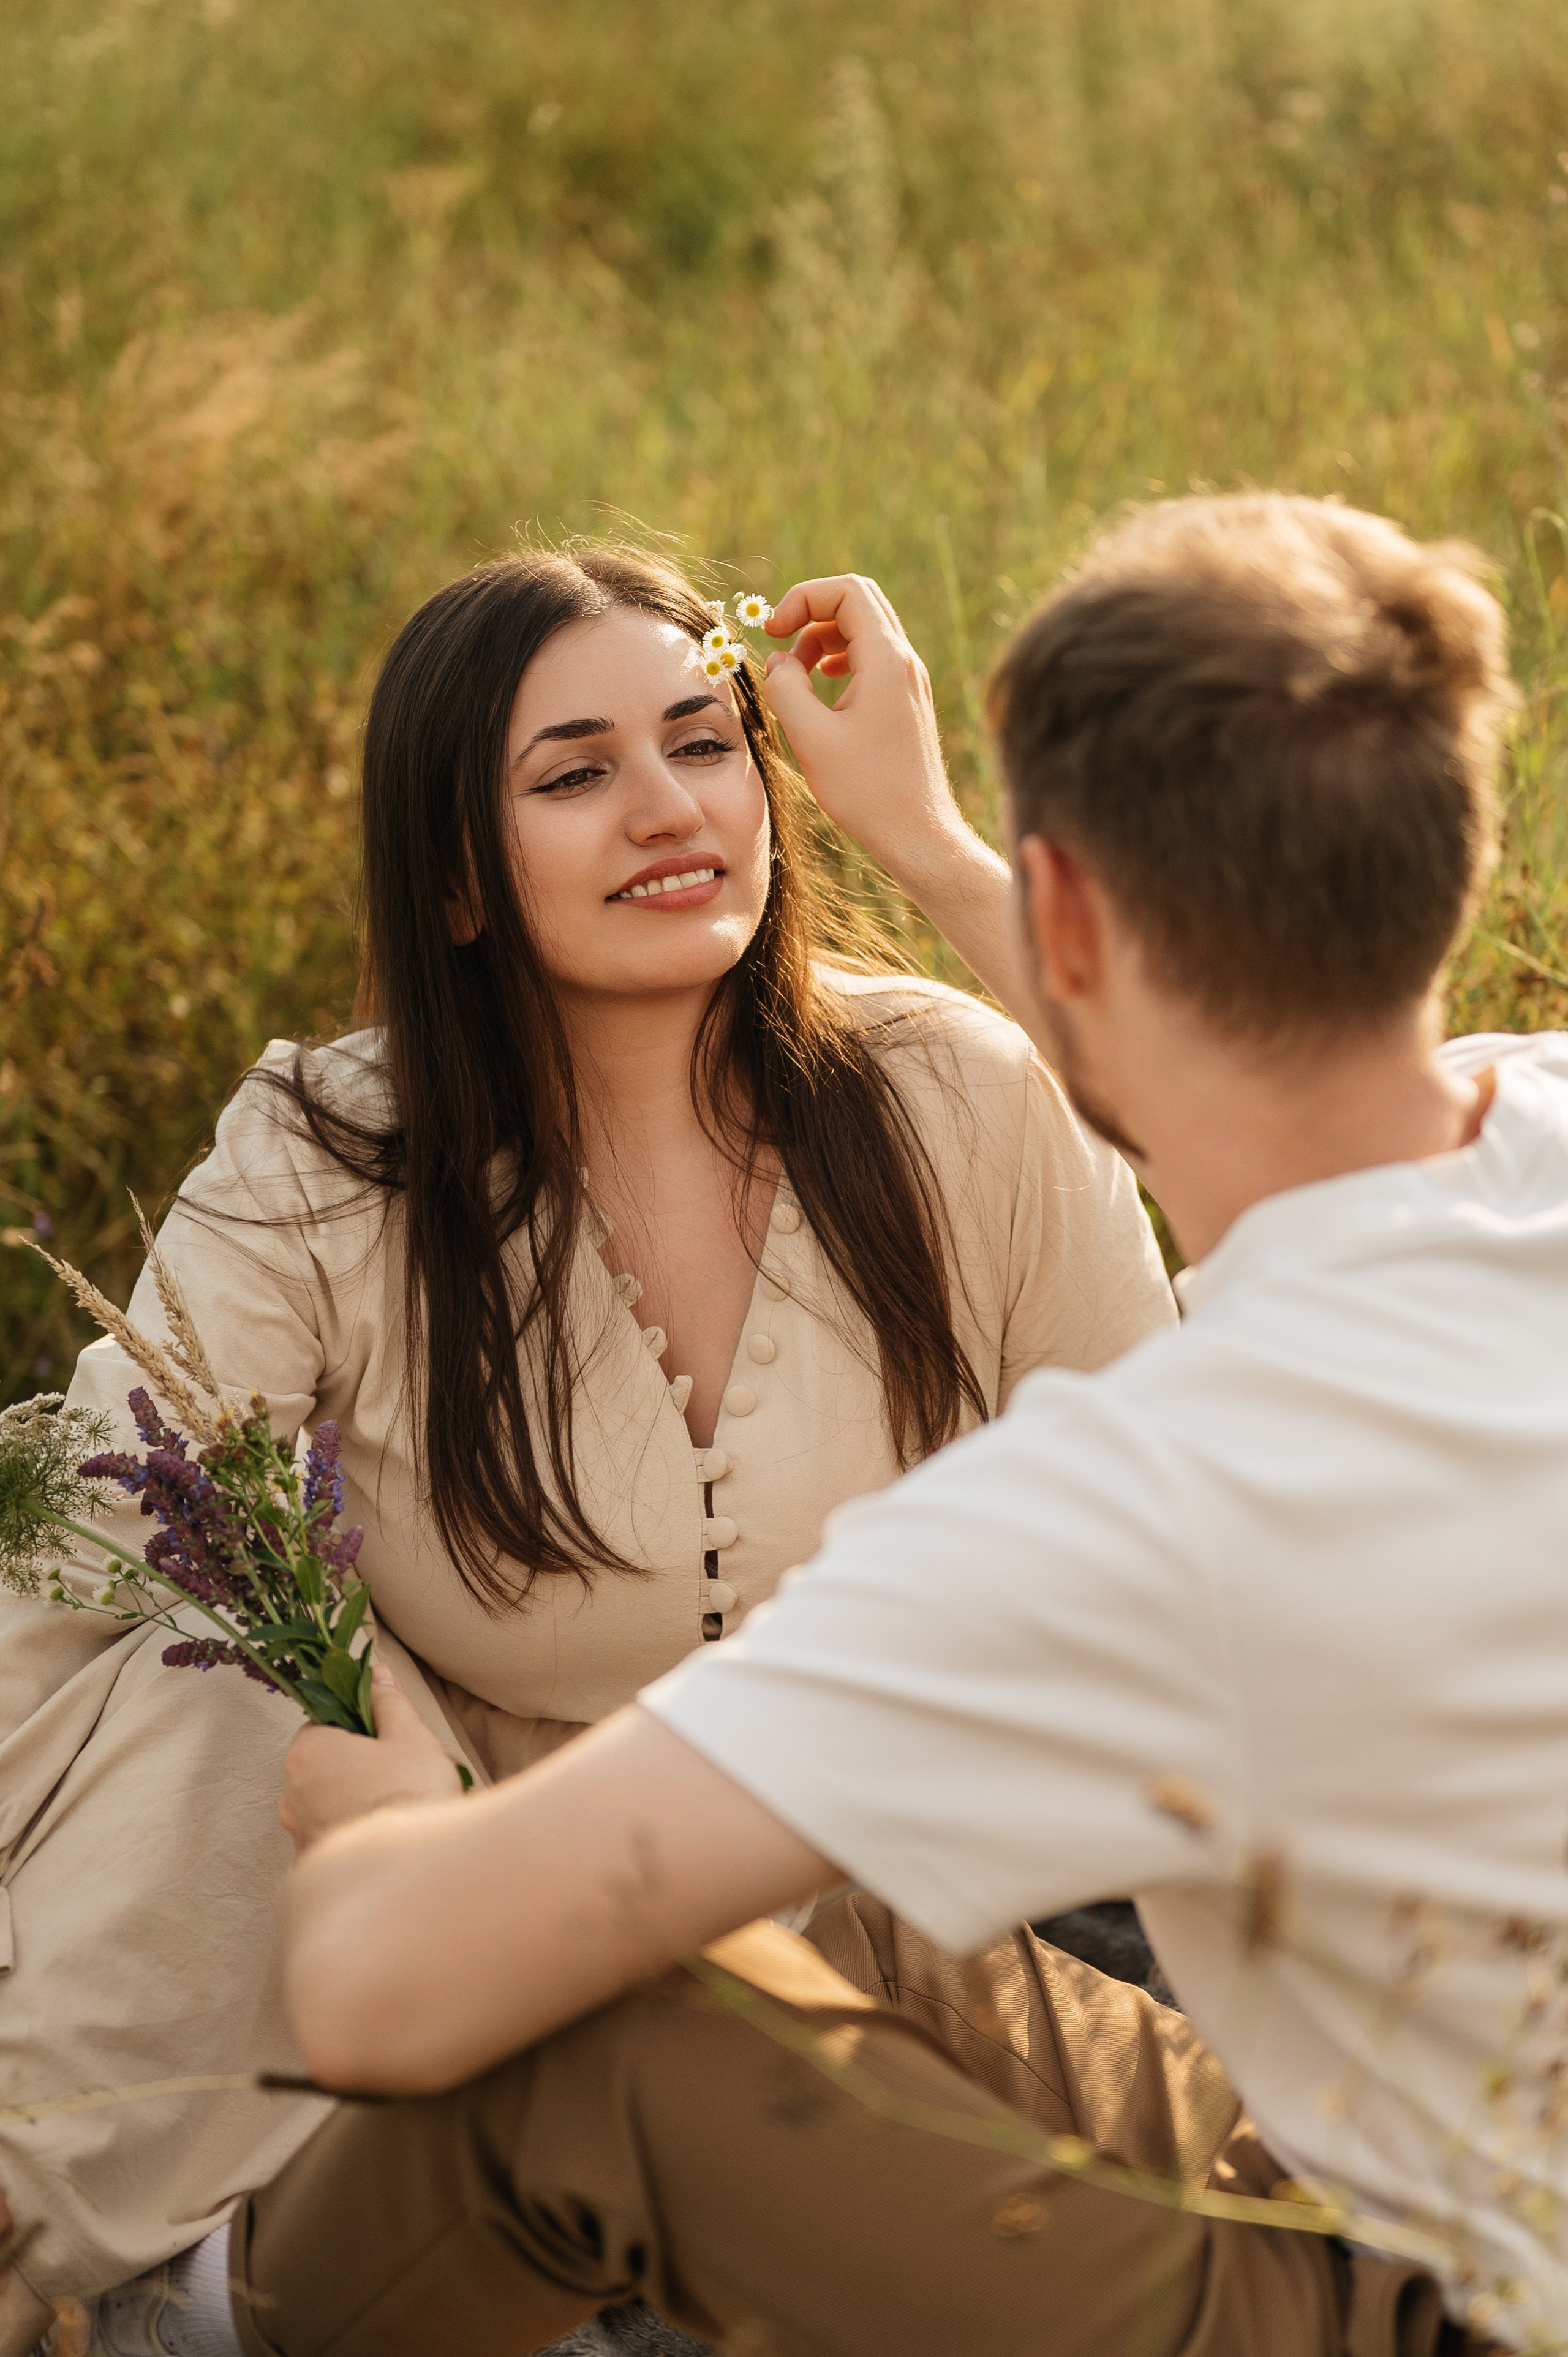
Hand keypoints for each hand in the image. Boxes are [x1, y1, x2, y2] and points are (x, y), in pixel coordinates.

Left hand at [279, 1664, 463, 1855]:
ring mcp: (297, 1834)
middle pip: (320, 1766)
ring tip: (390, 1807)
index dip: (354, 1726)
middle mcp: (290, 1793)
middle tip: (393, 1771)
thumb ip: (388, 1702)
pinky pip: (327, 1838)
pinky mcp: (309, 1866)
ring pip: (322, 1804)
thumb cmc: (409, 1791)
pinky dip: (347, 1833)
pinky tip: (379, 1836)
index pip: (321, 1724)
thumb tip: (377, 1673)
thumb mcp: (409, 1736)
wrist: (409, 1868)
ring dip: (347, 1801)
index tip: (382, 1737)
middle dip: (350, 1765)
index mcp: (307, 1752)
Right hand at [761, 574, 970, 895]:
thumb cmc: (867, 792)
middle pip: (858, 600)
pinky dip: (842, 658)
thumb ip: (785, 688)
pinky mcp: (907, 701)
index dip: (801, 598)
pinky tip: (824, 685)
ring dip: (823, 637)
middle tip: (780, 640)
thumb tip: (778, 661)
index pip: (846, 591)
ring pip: (865, 628)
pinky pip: (873, 657)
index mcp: (886, 660)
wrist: (918, 834)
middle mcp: (904, 662)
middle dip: (812, 611)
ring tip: (796, 672)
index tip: (772, 631)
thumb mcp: (811, 738)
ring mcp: (909, 680)